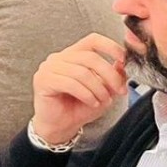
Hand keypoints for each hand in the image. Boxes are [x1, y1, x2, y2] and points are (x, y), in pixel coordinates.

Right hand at [31, 33, 126, 147]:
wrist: (61, 127)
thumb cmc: (78, 107)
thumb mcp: (104, 90)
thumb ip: (113, 76)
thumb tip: (122, 64)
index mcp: (73, 55)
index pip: (92, 40)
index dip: (110, 46)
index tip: (124, 59)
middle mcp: (59, 58)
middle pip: (90, 57)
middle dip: (109, 75)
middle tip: (118, 90)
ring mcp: (49, 68)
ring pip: (82, 72)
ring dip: (97, 89)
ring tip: (101, 100)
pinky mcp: (43, 80)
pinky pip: (70, 83)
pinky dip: (86, 94)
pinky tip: (91, 102)